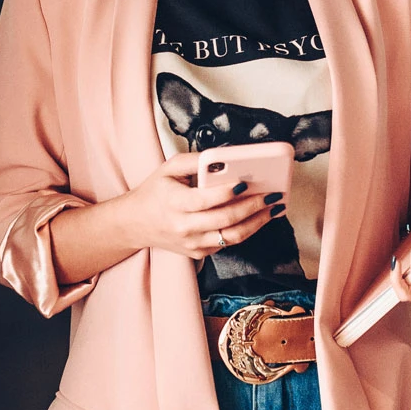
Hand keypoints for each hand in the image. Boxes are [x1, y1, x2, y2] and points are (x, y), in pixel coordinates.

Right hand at [123, 152, 285, 258]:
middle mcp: (183, 227)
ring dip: (258, 222)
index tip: (247, 181)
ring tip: (274, 208)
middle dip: (253, 206)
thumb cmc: (155, 192)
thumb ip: (195, 161)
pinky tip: (261, 217)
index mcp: (174, 203)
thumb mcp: (168, 168)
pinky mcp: (199, 253)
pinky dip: (247, 230)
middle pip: (225, 220)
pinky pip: (228, 242)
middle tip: (272, 194)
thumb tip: (224, 156)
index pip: (206, 200)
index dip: (228, 192)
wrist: (135, 224)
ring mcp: (192, 243)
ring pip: (232, 236)